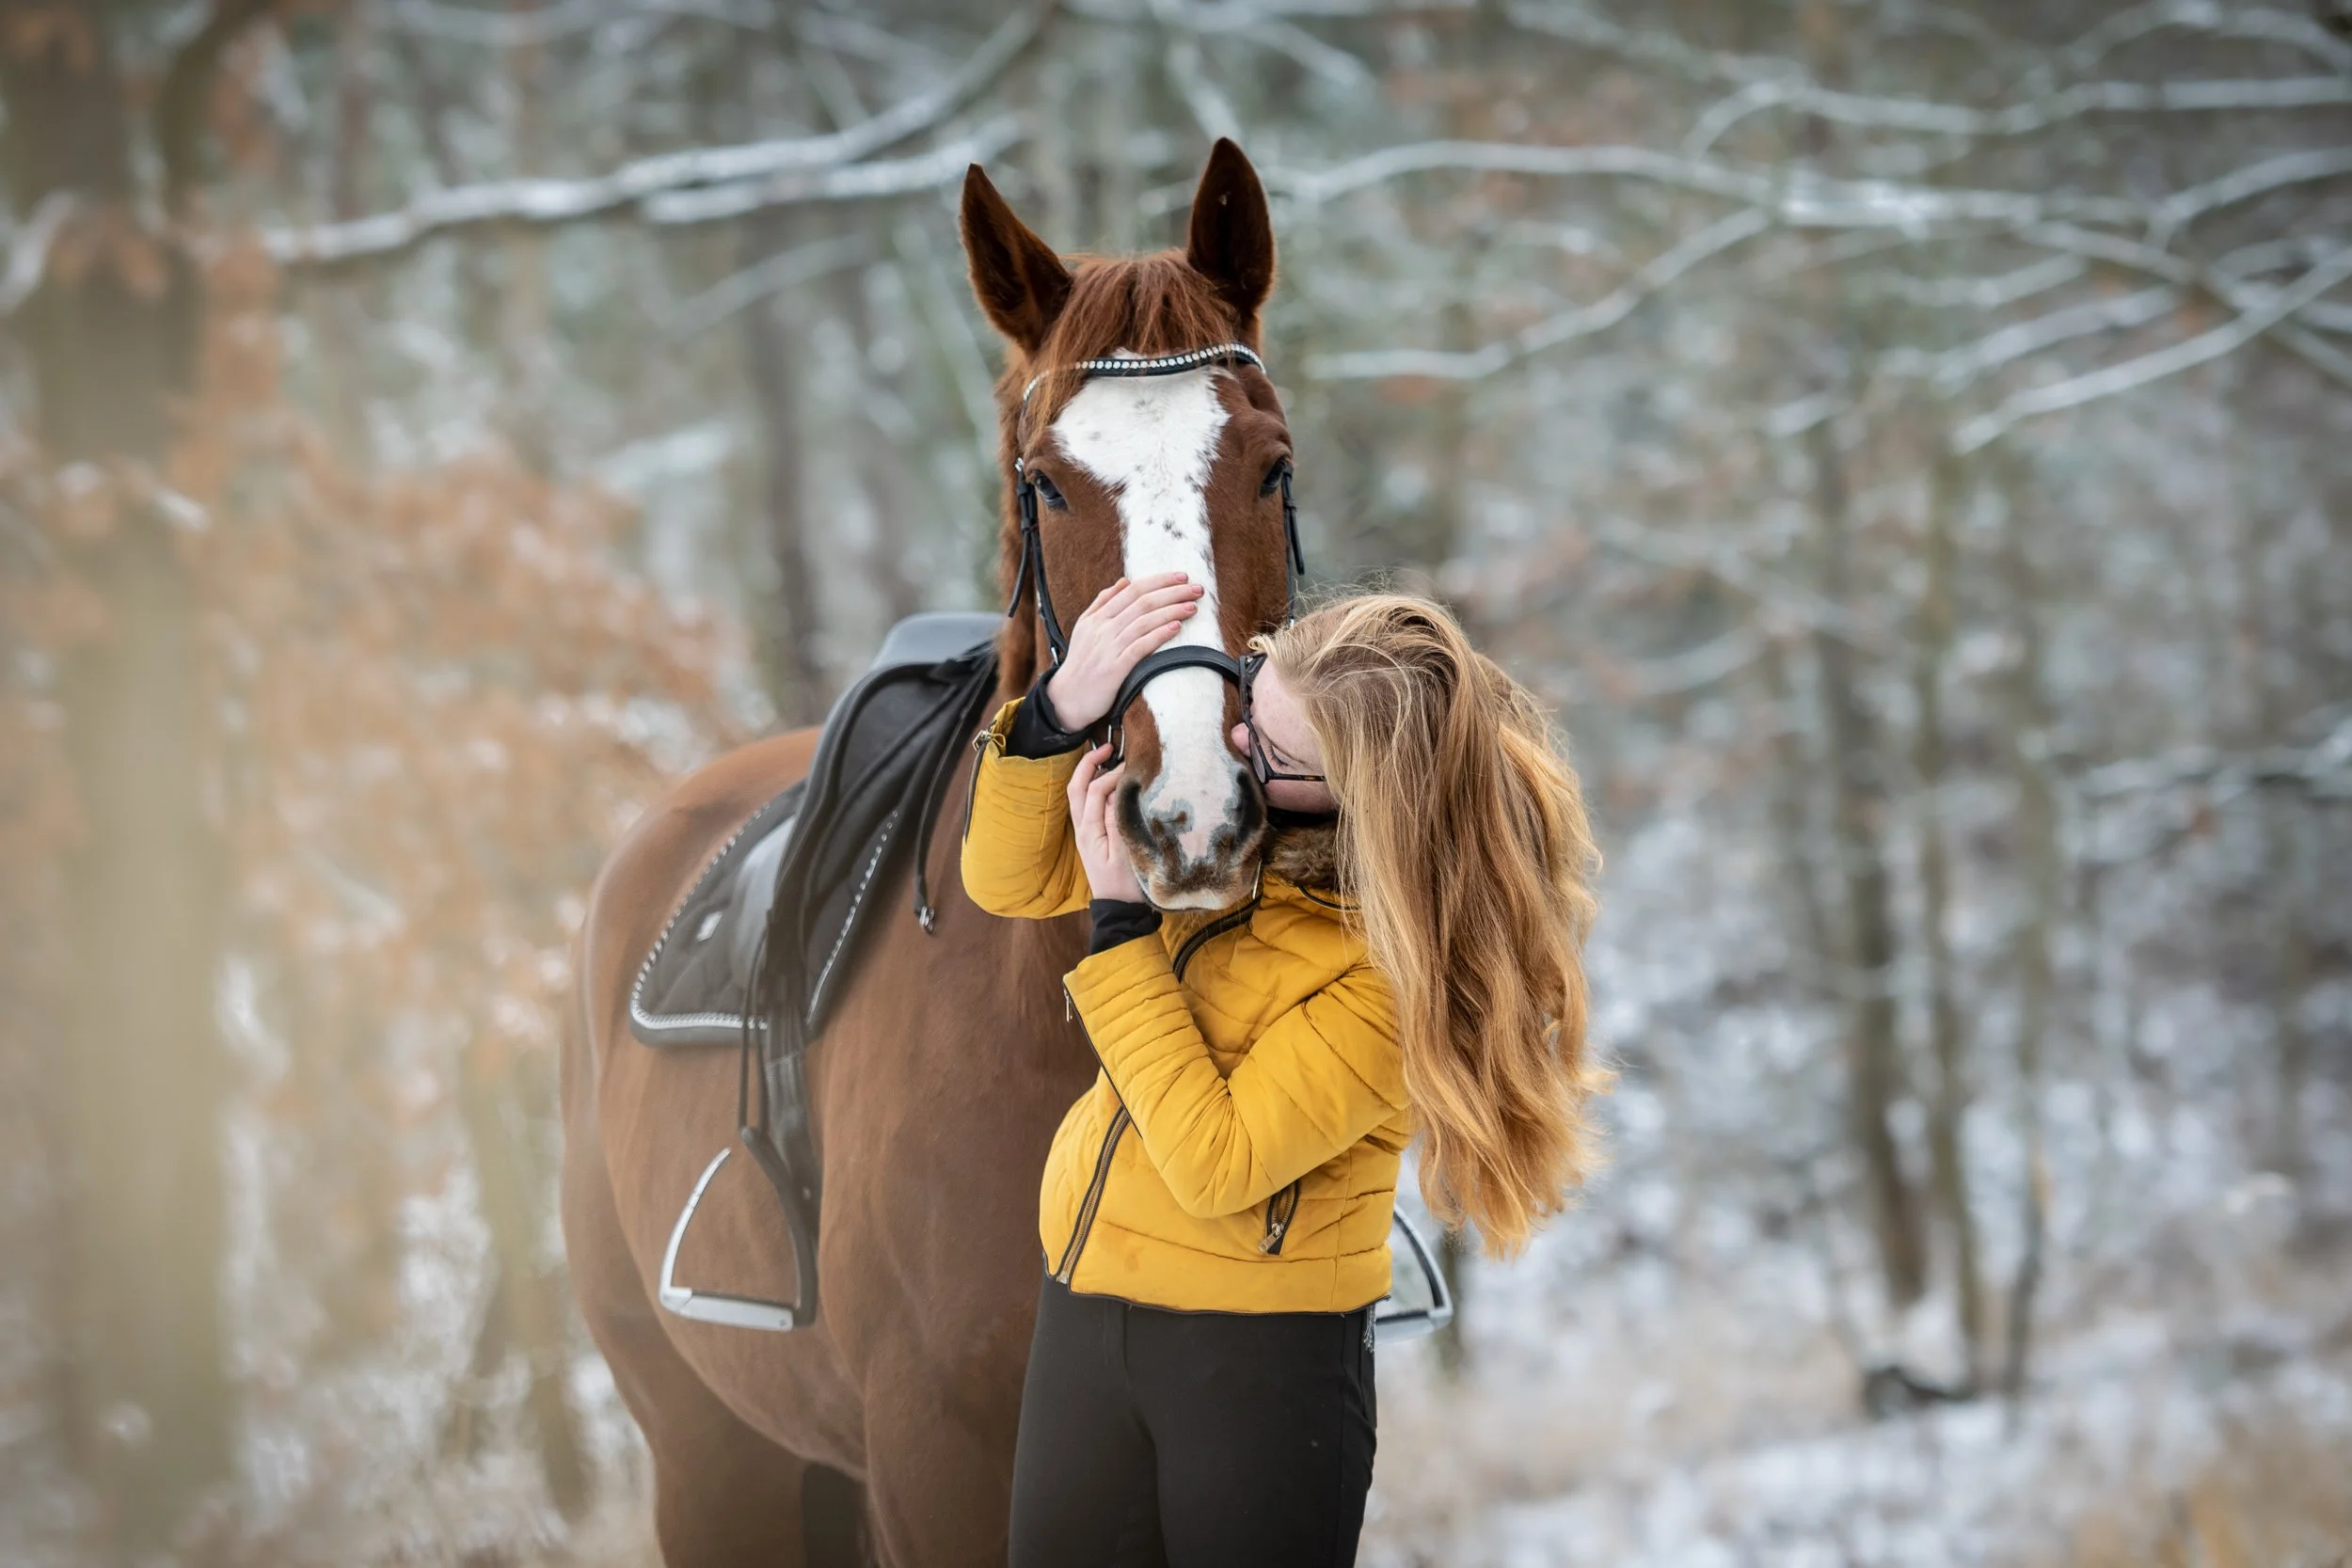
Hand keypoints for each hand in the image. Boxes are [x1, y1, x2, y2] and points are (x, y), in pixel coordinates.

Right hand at [1042, 572, 1204, 729]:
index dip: (1159, 581)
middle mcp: (1103, 628)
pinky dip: (1159, 635)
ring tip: (1192, 606)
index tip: (1182, 577)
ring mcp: (1108, 648)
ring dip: (1171, 611)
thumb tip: (1124, 581)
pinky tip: (1176, 627)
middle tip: (1197, 588)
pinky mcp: (1115, 669)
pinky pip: (1140, 647)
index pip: (1133, 590)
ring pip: (1143, 621)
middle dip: (1172, 592)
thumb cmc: (1081, 663)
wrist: (1067, 698)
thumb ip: (1103, 603)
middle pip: (1142, 602)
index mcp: (1098, 617)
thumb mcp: (1085, 627)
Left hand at [1067, 744, 1146, 903]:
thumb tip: (1117, 791)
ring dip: (1089, 773)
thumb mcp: (1126, 853)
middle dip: (1089, 763)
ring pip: (1079, 794)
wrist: (1120, 910)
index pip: (1096, 790)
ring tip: (1108, 758)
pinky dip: (1094, 787)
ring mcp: (1084, 832)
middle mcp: (1081, 828)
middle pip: (1077, 786)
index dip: (1112, 773)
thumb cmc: (1127, 884)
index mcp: (1089, 831)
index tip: (1132, 766)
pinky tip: (1111, 783)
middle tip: (1108, 746)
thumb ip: (1118, 820)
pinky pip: (1086, 804)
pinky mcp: (1091, 836)